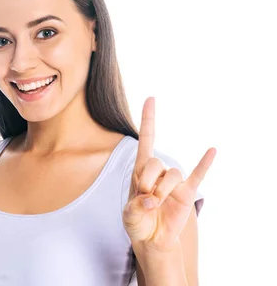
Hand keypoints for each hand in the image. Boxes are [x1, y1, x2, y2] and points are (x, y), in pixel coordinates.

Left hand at [122, 97, 215, 251]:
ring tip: (156, 204)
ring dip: (162, 190)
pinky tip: (212, 150)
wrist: (152, 240)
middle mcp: (158, 172)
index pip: (146, 140)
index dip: (148, 120)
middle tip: (145, 198)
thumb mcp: (128, 215)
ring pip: (172, 174)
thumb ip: (136, 206)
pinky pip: (197, 175)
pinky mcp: (186, 193)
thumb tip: (152, 201)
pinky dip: (204, 163)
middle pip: (156, 161)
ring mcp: (174, 182)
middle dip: (148, 181)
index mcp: (141, 170)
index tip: (150, 99)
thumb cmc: (137, 223)